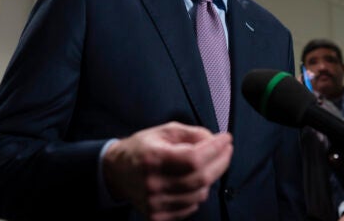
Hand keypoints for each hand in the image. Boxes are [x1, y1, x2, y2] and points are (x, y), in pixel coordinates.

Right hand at [103, 122, 232, 220]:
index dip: (215, 149)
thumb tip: (215, 140)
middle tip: (226, 150)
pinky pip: (190, 208)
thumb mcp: (165, 131)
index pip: (194, 158)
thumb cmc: (142, 148)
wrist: (117, 171)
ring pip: (199, 195)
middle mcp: (153, 183)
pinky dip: (198, 194)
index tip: (226, 139)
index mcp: (153, 158)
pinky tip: (194, 182)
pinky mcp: (157, 216)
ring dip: (209, 178)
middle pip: (200, 178)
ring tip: (206, 165)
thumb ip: (192, 133)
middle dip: (220, 162)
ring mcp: (155, 203)